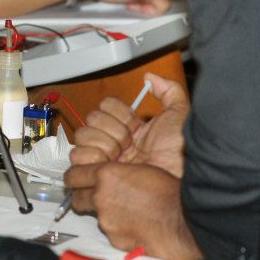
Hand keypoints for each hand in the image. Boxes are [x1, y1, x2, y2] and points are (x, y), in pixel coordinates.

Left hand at [64, 162, 202, 259]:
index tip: (75, 179)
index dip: (74, 177)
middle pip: (77, 197)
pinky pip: (111, 233)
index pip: (73, 174)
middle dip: (83, 196)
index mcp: (106, 176)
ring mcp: (107, 221)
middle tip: (93, 196)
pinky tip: (136, 225)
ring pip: (96, 216)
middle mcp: (102, 197)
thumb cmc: (171, 193)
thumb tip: (110, 178)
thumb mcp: (141, 170)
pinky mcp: (115, 240)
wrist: (186, 220)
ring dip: (106, 214)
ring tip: (128, 212)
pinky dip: (119, 230)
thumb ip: (117, 174)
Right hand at [70, 72, 188, 177]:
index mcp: (130, 127)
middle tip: (130, 144)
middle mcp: (115, 141)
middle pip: (91, 119)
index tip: (137, 126)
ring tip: (121, 157)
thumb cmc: (181, 154)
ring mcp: (104, 158)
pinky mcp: (95, 175)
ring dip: (103, 145)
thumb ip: (170, 91)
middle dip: (113, 131)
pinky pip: (78, 157)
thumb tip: (150, 77)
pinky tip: (111, 165)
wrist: (176, 181)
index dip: (120, 114)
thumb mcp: (180, 116)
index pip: (106, 105)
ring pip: (82, 137)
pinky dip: (92, 158)